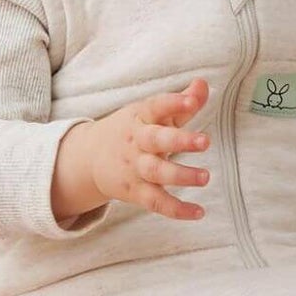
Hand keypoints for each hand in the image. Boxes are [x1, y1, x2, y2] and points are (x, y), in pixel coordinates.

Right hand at [87, 77, 212, 220]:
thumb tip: (203, 84)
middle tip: (205, 142)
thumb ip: (181, 102)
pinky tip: (199, 212)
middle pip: (156, 140)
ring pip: (157, 172)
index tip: (191, 101)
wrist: (90, 158)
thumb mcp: (153, 113)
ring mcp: (135, 168)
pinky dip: (176, 209)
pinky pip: (156, 202)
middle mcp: (137, 142)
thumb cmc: (134, 130)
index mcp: (142, 117)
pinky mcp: (135, 192)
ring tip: (205, 177)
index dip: (174, 103)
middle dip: (180, 141)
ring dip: (181, 175)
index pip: (156, 106)